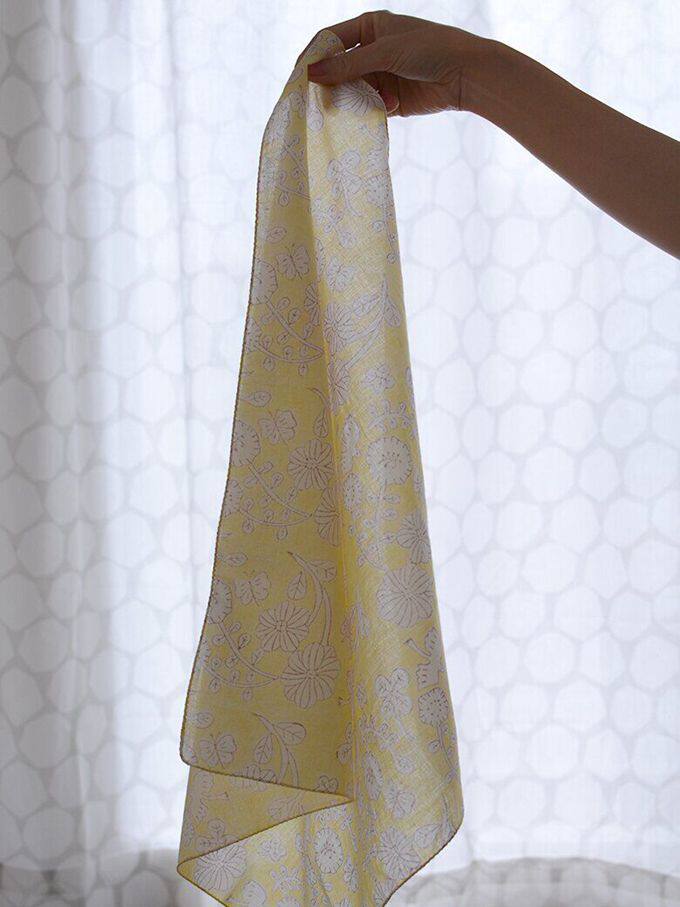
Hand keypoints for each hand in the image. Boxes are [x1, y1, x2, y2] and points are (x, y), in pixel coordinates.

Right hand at [305, 10, 492, 116]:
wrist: (466, 74)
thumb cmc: (428, 49)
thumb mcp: (385, 53)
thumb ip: (347, 65)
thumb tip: (310, 73)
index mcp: (369, 27)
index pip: (331, 40)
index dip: (314, 56)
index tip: (299, 77)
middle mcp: (372, 51)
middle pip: (339, 69)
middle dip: (334, 85)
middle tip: (322, 102)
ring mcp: (381, 76)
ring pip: (353, 92)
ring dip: (356, 100)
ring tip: (363, 104)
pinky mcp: (391, 100)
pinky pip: (370, 108)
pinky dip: (373, 111)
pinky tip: (389, 107)